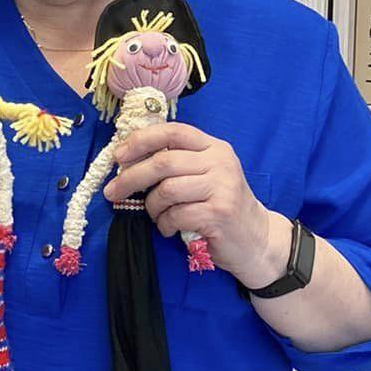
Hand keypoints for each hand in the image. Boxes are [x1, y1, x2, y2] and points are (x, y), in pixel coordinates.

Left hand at [104, 122, 288, 285]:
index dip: (141, 140)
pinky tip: (170, 228)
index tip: (119, 155)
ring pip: (166, 190)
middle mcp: (220, 162)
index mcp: (213, 147)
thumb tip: (129, 161)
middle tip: (113, 192)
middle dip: (131, 178)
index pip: (172, 132)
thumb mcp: (205, 176)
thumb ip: (178, 164)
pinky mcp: (218, 213)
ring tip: (157, 216)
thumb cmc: (221, 207)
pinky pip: (175, 215)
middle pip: (162, 162)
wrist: (257, 239)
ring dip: (151, 207)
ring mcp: (222, 187)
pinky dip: (164, 225)